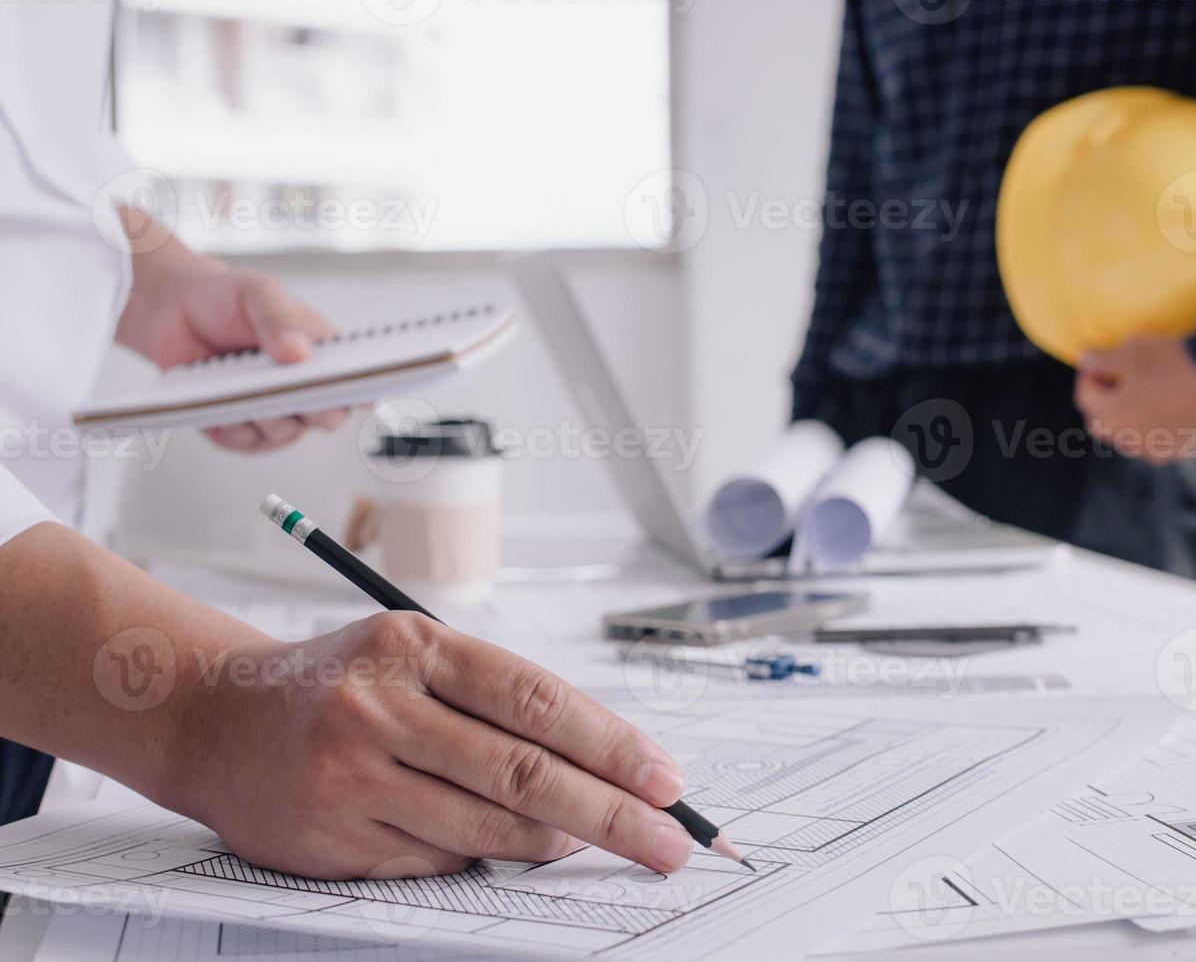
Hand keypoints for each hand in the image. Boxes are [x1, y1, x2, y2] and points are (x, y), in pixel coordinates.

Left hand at [113, 207, 348, 452]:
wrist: (174, 312)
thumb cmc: (227, 300)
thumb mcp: (257, 292)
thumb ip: (279, 318)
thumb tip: (300, 353)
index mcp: (326, 356)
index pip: (359, 383)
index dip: (360, 389)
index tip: (347, 386)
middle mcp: (308, 390)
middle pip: (330, 416)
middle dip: (309, 404)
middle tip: (281, 383)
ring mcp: (279, 415)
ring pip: (285, 432)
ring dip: (260, 411)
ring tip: (232, 382)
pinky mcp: (244, 433)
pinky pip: (245, 443)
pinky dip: (230, 424)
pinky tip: (215, 399)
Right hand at [171, 613, 692, 879]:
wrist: (215, 718)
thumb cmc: (341, 682)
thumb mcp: (414, 655)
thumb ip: (496, 700)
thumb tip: (605, 765)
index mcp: (413, 647)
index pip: (536, 699)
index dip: (611, 743)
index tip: (665, 778)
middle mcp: (379, 709)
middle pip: (523, 772)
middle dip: (612, 813)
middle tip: (670, 839)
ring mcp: (351, 778)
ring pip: (489, 826)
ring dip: (558, 840)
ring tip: (597, 841)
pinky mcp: (334, 839)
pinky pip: (441, 858)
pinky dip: (485, 852)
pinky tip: (498, 840)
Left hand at [1074, 336, 1195, 465]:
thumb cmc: (1174, 361)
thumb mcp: (1133, 350)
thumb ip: (1102, 359)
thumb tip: (1085, 360)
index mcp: (1110, 417)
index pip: (1084, 397)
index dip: (1088, 376)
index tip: (1096, 361)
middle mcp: (1128, 441)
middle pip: (1100, 422)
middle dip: (1102, 402)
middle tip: (1115, 380)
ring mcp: (1154, 450)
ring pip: (1127, 437)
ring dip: (1126, 420)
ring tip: (1141, 397)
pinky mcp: (1178, 451)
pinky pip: (1156, 444)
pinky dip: (1153, 431)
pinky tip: (1164, 412)